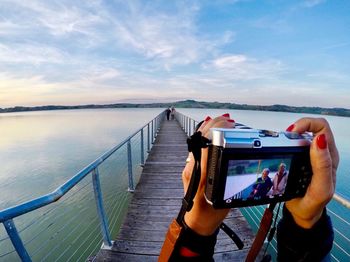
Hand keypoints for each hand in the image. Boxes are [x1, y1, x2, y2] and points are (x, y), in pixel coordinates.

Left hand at [182, 114, 234, 235]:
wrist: (196, 221)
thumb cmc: (210, 213)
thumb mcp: (226, 199)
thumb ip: (230, 180)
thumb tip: (237, 158)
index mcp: (202, 177)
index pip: (206, 146)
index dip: (216, 131)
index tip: (229, 124)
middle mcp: (192, 169)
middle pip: (199, 139)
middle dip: (214, 125)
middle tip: (228, 120)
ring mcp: (188, 167)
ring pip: (196, 142)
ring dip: (208, 128)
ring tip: (223, 122)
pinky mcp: (188, 167)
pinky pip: (195, 147)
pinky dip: (204, 136)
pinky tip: (212, 130)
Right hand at [285, 118, 338, 227]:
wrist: (304, 212)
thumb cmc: (314, 202)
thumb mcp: (321, 188)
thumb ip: (323, 165)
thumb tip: (319, 140)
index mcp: (330, 156)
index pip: (322, 128)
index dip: (306, 124)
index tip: (291, 133)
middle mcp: (322, 151)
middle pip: (313, 126)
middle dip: (297, 127)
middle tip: (285, 137)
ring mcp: (311, 153)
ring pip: (303, 132)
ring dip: (291, 134)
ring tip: (282, 143)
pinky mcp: (302, 157)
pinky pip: (295, 141)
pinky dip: (287, 141)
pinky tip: (281, 149)